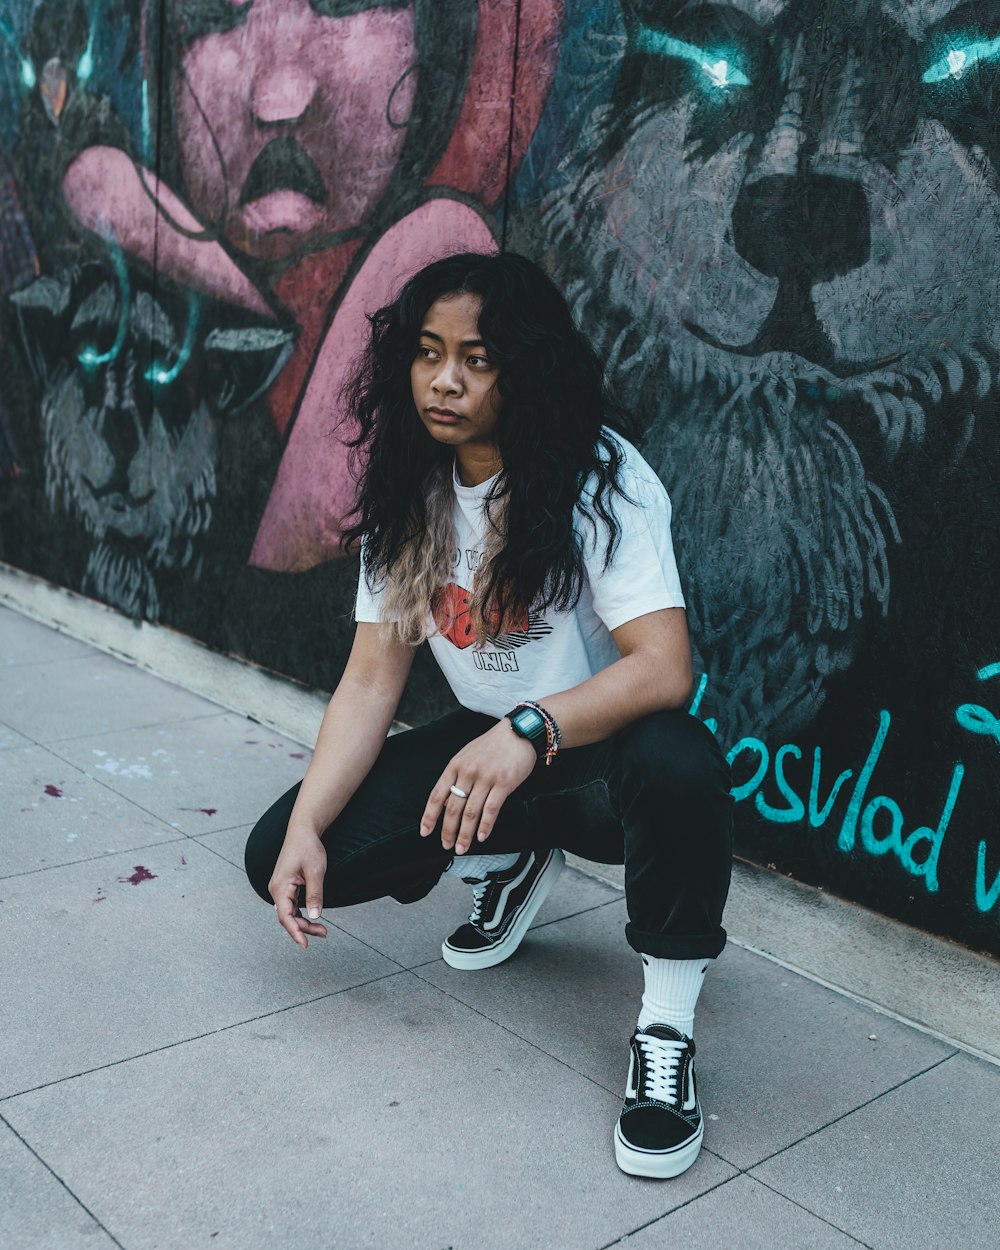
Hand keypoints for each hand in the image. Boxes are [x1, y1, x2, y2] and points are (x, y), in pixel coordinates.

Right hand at [268, 830, 328, 948]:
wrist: (303, 831)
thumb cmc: (307, 847)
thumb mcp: (316, 871)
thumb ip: (315, 894)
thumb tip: (316, 916)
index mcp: (280, 887)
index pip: (285, 917)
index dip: (295, 932)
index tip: (305, 944)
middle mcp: (276, 889)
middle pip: (288, 917)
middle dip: (304, 928)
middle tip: (324, 933)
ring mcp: (280, 888)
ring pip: (290, 913)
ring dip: (304, 922)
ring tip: (322, 930)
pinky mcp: (286, 886)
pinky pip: (292, 906)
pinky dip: (302, 914)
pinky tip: (313, 918)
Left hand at [419, 719, 536, 854]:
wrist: (518, 732)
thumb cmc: (492, 745)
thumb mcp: (467, 755)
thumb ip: (456, 777)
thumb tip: (447, 803)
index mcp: (455, 765)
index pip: (437, 795)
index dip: (430, 816)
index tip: (425, 832)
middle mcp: (468, 772)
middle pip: (453, 808)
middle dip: (448, 831)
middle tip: (446, 845)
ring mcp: (486, 778)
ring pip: (470, 812)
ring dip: (465, 834)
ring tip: (462, 847)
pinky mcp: (503, 783)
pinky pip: (491, 809)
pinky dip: (485, 826)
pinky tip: (481, 836)